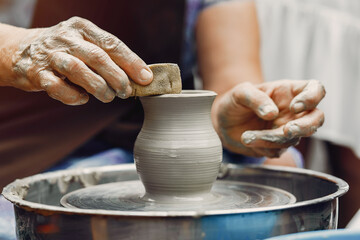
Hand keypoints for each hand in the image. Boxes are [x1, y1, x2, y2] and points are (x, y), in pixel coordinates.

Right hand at [5, 17, 152, 104]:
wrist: (19, 50)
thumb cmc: (64, 51)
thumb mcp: (85, 44)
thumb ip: (108, 57)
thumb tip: (139, 77)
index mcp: (82, 28)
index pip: (112, 44)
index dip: (131, 62)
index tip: (146, 78)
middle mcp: (66, 38)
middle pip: (97, 57)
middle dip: (117, 77)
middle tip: (126, 92)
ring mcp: (49, 55)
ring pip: (78, 70)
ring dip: (98, 87)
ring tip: (108, 97)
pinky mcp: (36, 73)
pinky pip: (57, 87)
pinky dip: (73, 96)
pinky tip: (82, 98)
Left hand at [213, 79, 324, 156]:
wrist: (224, 123)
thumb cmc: (235, 102)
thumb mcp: (240, 93)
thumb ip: (255, 99)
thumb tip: (272, 113)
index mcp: (288, 91)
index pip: (315, 89)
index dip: (312, 97)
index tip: (295, 106)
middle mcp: (293, 111)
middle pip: (316, 118)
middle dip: (305, 127)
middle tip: (287, 130)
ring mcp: (287, 129)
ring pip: (293, 138)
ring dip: (270, 139)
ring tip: (246, 136)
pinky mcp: (278, 145)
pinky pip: (279, 150)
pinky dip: (263, 148)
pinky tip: (248, 140)